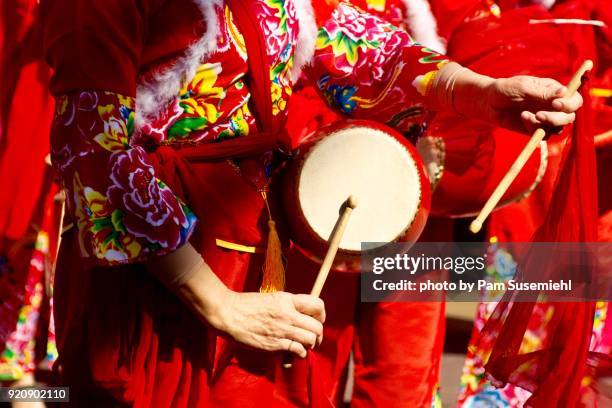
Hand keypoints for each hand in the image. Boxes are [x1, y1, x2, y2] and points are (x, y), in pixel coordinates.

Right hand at [147, 244, 324, 357]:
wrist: (227, 313)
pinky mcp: (275, 343)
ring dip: (310, 344)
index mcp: (288, 300)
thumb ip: (288, 305)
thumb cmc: (247, 304)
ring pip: (311, 339)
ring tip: (303, 344)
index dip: (321, 315)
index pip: (317, 305)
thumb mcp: (272, 298)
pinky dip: (300, 353)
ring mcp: (282, 329)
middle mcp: (289, 314)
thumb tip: (301, 313)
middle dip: (318, 334)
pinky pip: (298, 350)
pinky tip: (295, 351)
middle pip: (317, 326)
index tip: (317, 320)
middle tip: (313, 337)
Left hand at [483, 76, 582, 133]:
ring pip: (558, 128)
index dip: (570, 104)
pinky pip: (543, 135)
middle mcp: (553, 106)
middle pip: (569, 117)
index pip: (574, 100)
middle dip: (557, 118)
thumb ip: (542, 92)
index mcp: (554, 91)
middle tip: (540, 115)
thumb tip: (565, 92)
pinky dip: (535, 129)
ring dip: (545, 124)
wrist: (488, 103)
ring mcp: (545, 119)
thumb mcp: (523, 87)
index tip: (555, 104)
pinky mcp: (535, 129)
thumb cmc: (505, 89)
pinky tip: (523, 118)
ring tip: (526, 115)